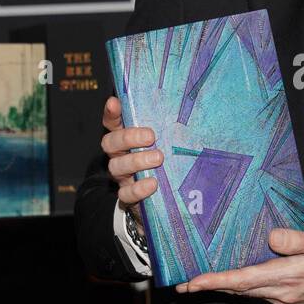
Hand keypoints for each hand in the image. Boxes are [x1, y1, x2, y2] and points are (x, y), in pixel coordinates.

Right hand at [100, 95, 160, 220]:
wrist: (165, 202)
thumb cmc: (168, 164)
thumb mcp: (169, 145)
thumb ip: (172, 132)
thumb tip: (193, 115)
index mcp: (128, 141)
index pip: (113, 123)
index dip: (111, 113)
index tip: (114, 102)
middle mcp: (121, 156)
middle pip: (110, 143)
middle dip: (128, 138)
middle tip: (151, 136)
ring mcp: (123, 177)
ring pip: (117, 167)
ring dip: (136, 160)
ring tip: (158, 158)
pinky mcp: (128, 197)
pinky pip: (125, 193)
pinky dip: (138, 188)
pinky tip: (153, 184)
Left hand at [180, 228, 303, 303]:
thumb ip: (297, 240)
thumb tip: (272, 237)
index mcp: (288, 276)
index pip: (244, 279)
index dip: (217, 281)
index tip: (195, 282)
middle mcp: (282, 291)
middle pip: (238, 289)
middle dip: (210, 287)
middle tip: (184, 284)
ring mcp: (283, 296)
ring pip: (246, 292)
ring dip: (222, 288)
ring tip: (198, 283)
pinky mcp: (286, 296)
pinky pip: (256, 292)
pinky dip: (238, 287)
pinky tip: (230, 280)